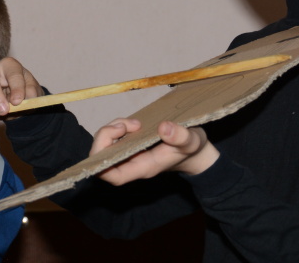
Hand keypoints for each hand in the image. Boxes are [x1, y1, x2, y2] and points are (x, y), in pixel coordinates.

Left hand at [92, 118, 219, 183]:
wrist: (196, 151)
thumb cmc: (193, 149)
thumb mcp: (193, 140)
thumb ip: (181, 136)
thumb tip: (163, 128)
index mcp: (144, 167)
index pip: (114, 176)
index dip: (102, 164)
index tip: (110, 142)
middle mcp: (133, 163)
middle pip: (103, 159)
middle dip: (106, 138)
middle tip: (125, 125)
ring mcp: (131, 154)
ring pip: (107, 146)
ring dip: (113, 129)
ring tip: (134, 122)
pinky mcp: (132, 144)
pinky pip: (115, 138)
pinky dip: (119, 127)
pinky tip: (133, 123)